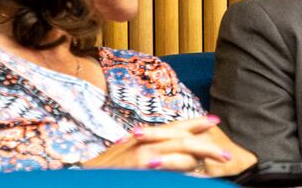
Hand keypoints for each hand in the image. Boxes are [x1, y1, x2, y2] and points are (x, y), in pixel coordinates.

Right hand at [83, 116, 256, 176]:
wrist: (74, 179)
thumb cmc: (101, 174)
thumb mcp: (126, 160)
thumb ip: (149, 156)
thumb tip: (169, 159)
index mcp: (141, 138)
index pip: (172, 126)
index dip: (193, 123)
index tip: (213, 121)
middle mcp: (140, 140)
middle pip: (180, 134)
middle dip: (205, 142)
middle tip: (226, 152)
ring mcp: (138, 153)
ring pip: (177, 148)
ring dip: (198, 155)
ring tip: (217, 162)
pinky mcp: (136, 165)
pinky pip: (164, 164)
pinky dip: (180, 166)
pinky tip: (194, 172)